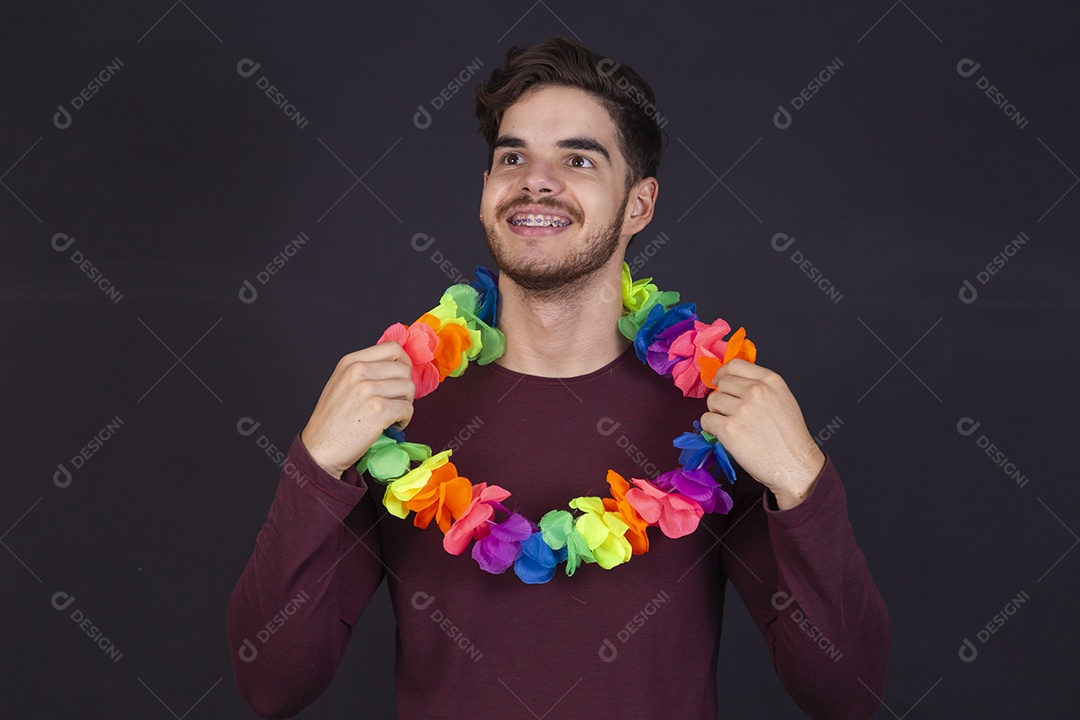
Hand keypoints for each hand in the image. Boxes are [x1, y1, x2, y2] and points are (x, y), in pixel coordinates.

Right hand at [300, 341, 414, 478]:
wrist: (320, 449)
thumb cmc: (332, 420)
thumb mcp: (342, 383)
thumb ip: (366, 370)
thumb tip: (400, 366)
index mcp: (351, 362)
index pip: (393, 348)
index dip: (404, 363)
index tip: (402, 377)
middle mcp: (358, 371)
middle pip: (404, 369)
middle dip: (405, 388)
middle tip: (394, 402)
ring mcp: (368, 390)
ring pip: (409, 388)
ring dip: (405, 404)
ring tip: (391, 415)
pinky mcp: (378, 410)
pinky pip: (408, 409)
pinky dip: (404, 420)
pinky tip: (391, 426)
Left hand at [700, 359, 824, 509]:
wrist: (794, 464)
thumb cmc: (789, 437)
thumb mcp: (782, 398)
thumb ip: (760, 386)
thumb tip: (732, 380)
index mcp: (770, 380)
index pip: (735, 365)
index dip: (723, 374)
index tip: (719, 382)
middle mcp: (756, 391)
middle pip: (722, 384)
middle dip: (722, 397)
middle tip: (731, 412)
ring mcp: (742, 409)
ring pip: (712, 401)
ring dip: (717, 413)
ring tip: (733, 425)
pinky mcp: (730, 429)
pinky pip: (706, 420)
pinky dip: (711, 428)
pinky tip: (724, 435)